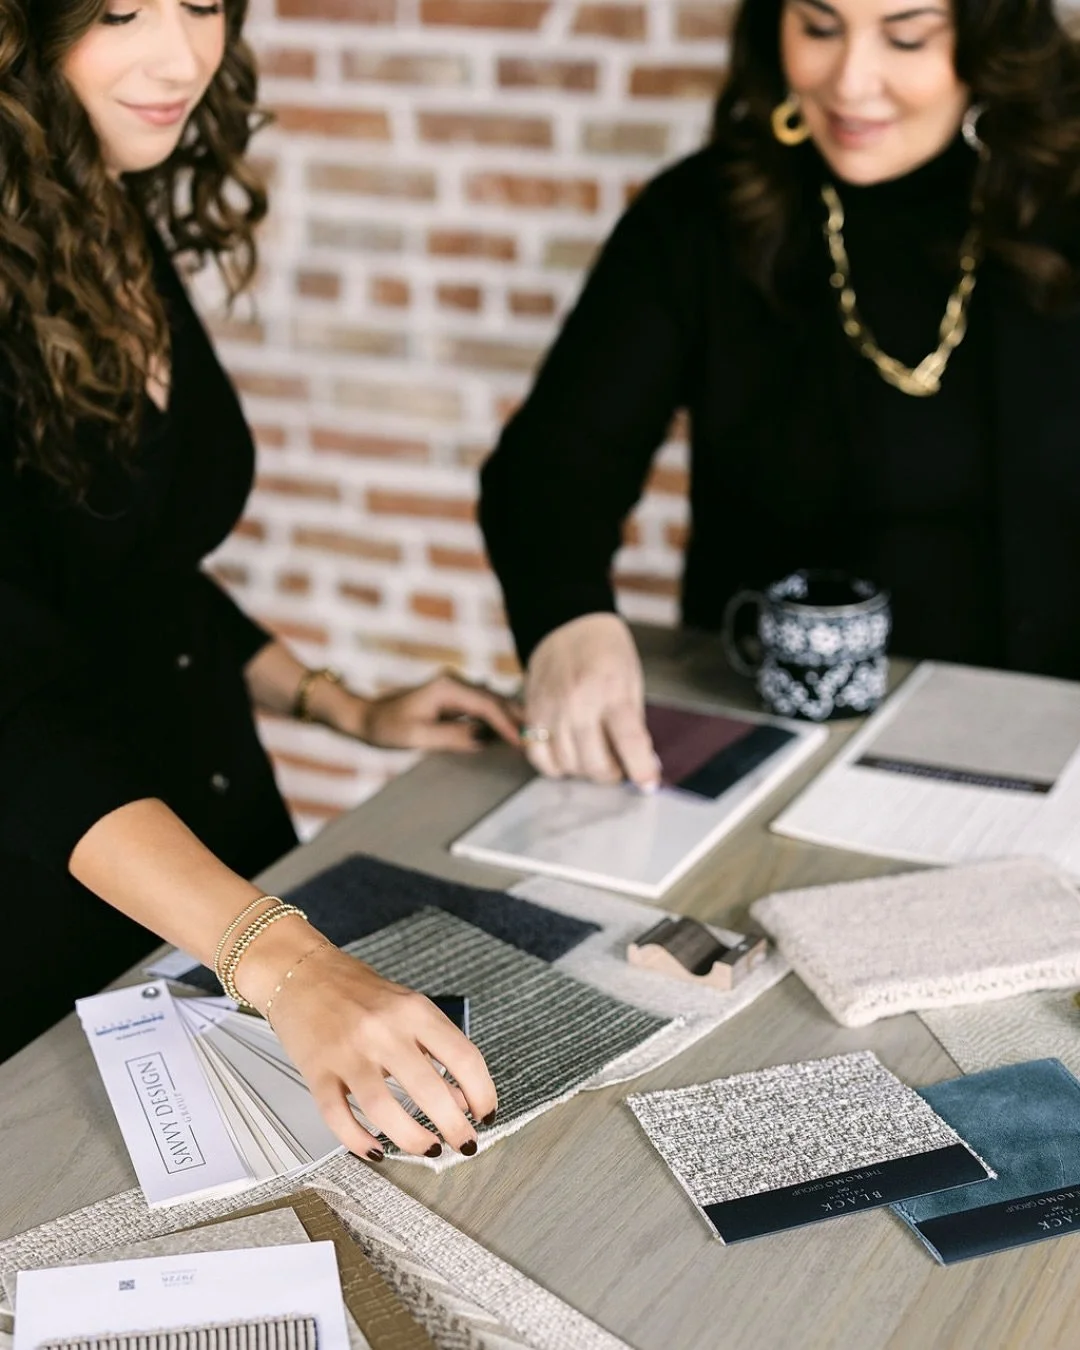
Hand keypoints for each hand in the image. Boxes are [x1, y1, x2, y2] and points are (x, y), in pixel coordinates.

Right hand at [243, 939, 496, 1158]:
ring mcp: (348, 1052)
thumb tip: (460, 1099)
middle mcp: (383, 1031)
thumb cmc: (357, 991)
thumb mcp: (407, 1009)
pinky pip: (338, 1116)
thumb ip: (435, 1050)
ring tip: (429, 1150)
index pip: (463, 1057)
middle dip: (454, 1127)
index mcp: (414, 1011)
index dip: (482, 1093)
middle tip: (465, 1145)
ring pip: (383, 1110)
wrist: (300, 972)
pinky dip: (358, 1141)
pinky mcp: (316, 1071)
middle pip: (428, 1090)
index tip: (486, 1115)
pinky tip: (376, 1151)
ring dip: (412, 1139)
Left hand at [351, 670, 521, 751]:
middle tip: (542, 739)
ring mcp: (456, 690)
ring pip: (493, 704)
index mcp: (447, 688)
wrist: (365, 717)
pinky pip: (483, 709)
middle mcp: (455, 683)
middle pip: (496, 701)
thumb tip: (485, 739)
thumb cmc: (387, 727)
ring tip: (534, 737)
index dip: (508, 725)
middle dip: (518, 719)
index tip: (525, 742)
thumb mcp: (417, 736)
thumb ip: (453, 737)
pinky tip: (512, 733)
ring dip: (512, 720)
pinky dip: (499, 721)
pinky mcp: (455, 700)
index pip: (487, 706)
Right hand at [523, 613, 659, 787]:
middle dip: (612, 774)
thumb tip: (640, 762)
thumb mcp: (631, 682)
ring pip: (568, 764)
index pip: (629, 741)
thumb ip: (633, 723)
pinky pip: (538, 756)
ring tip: (595, 759)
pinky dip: (555, 766)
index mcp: (611, 691)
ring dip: (586, 771)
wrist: (568, 624)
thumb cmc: (607, 653)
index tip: (648, 784)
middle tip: (619, 768)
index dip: (641, 769)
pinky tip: (569, 758)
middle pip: (595, 762)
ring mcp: (551, 710)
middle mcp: (578, 703)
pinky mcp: (532, 713)